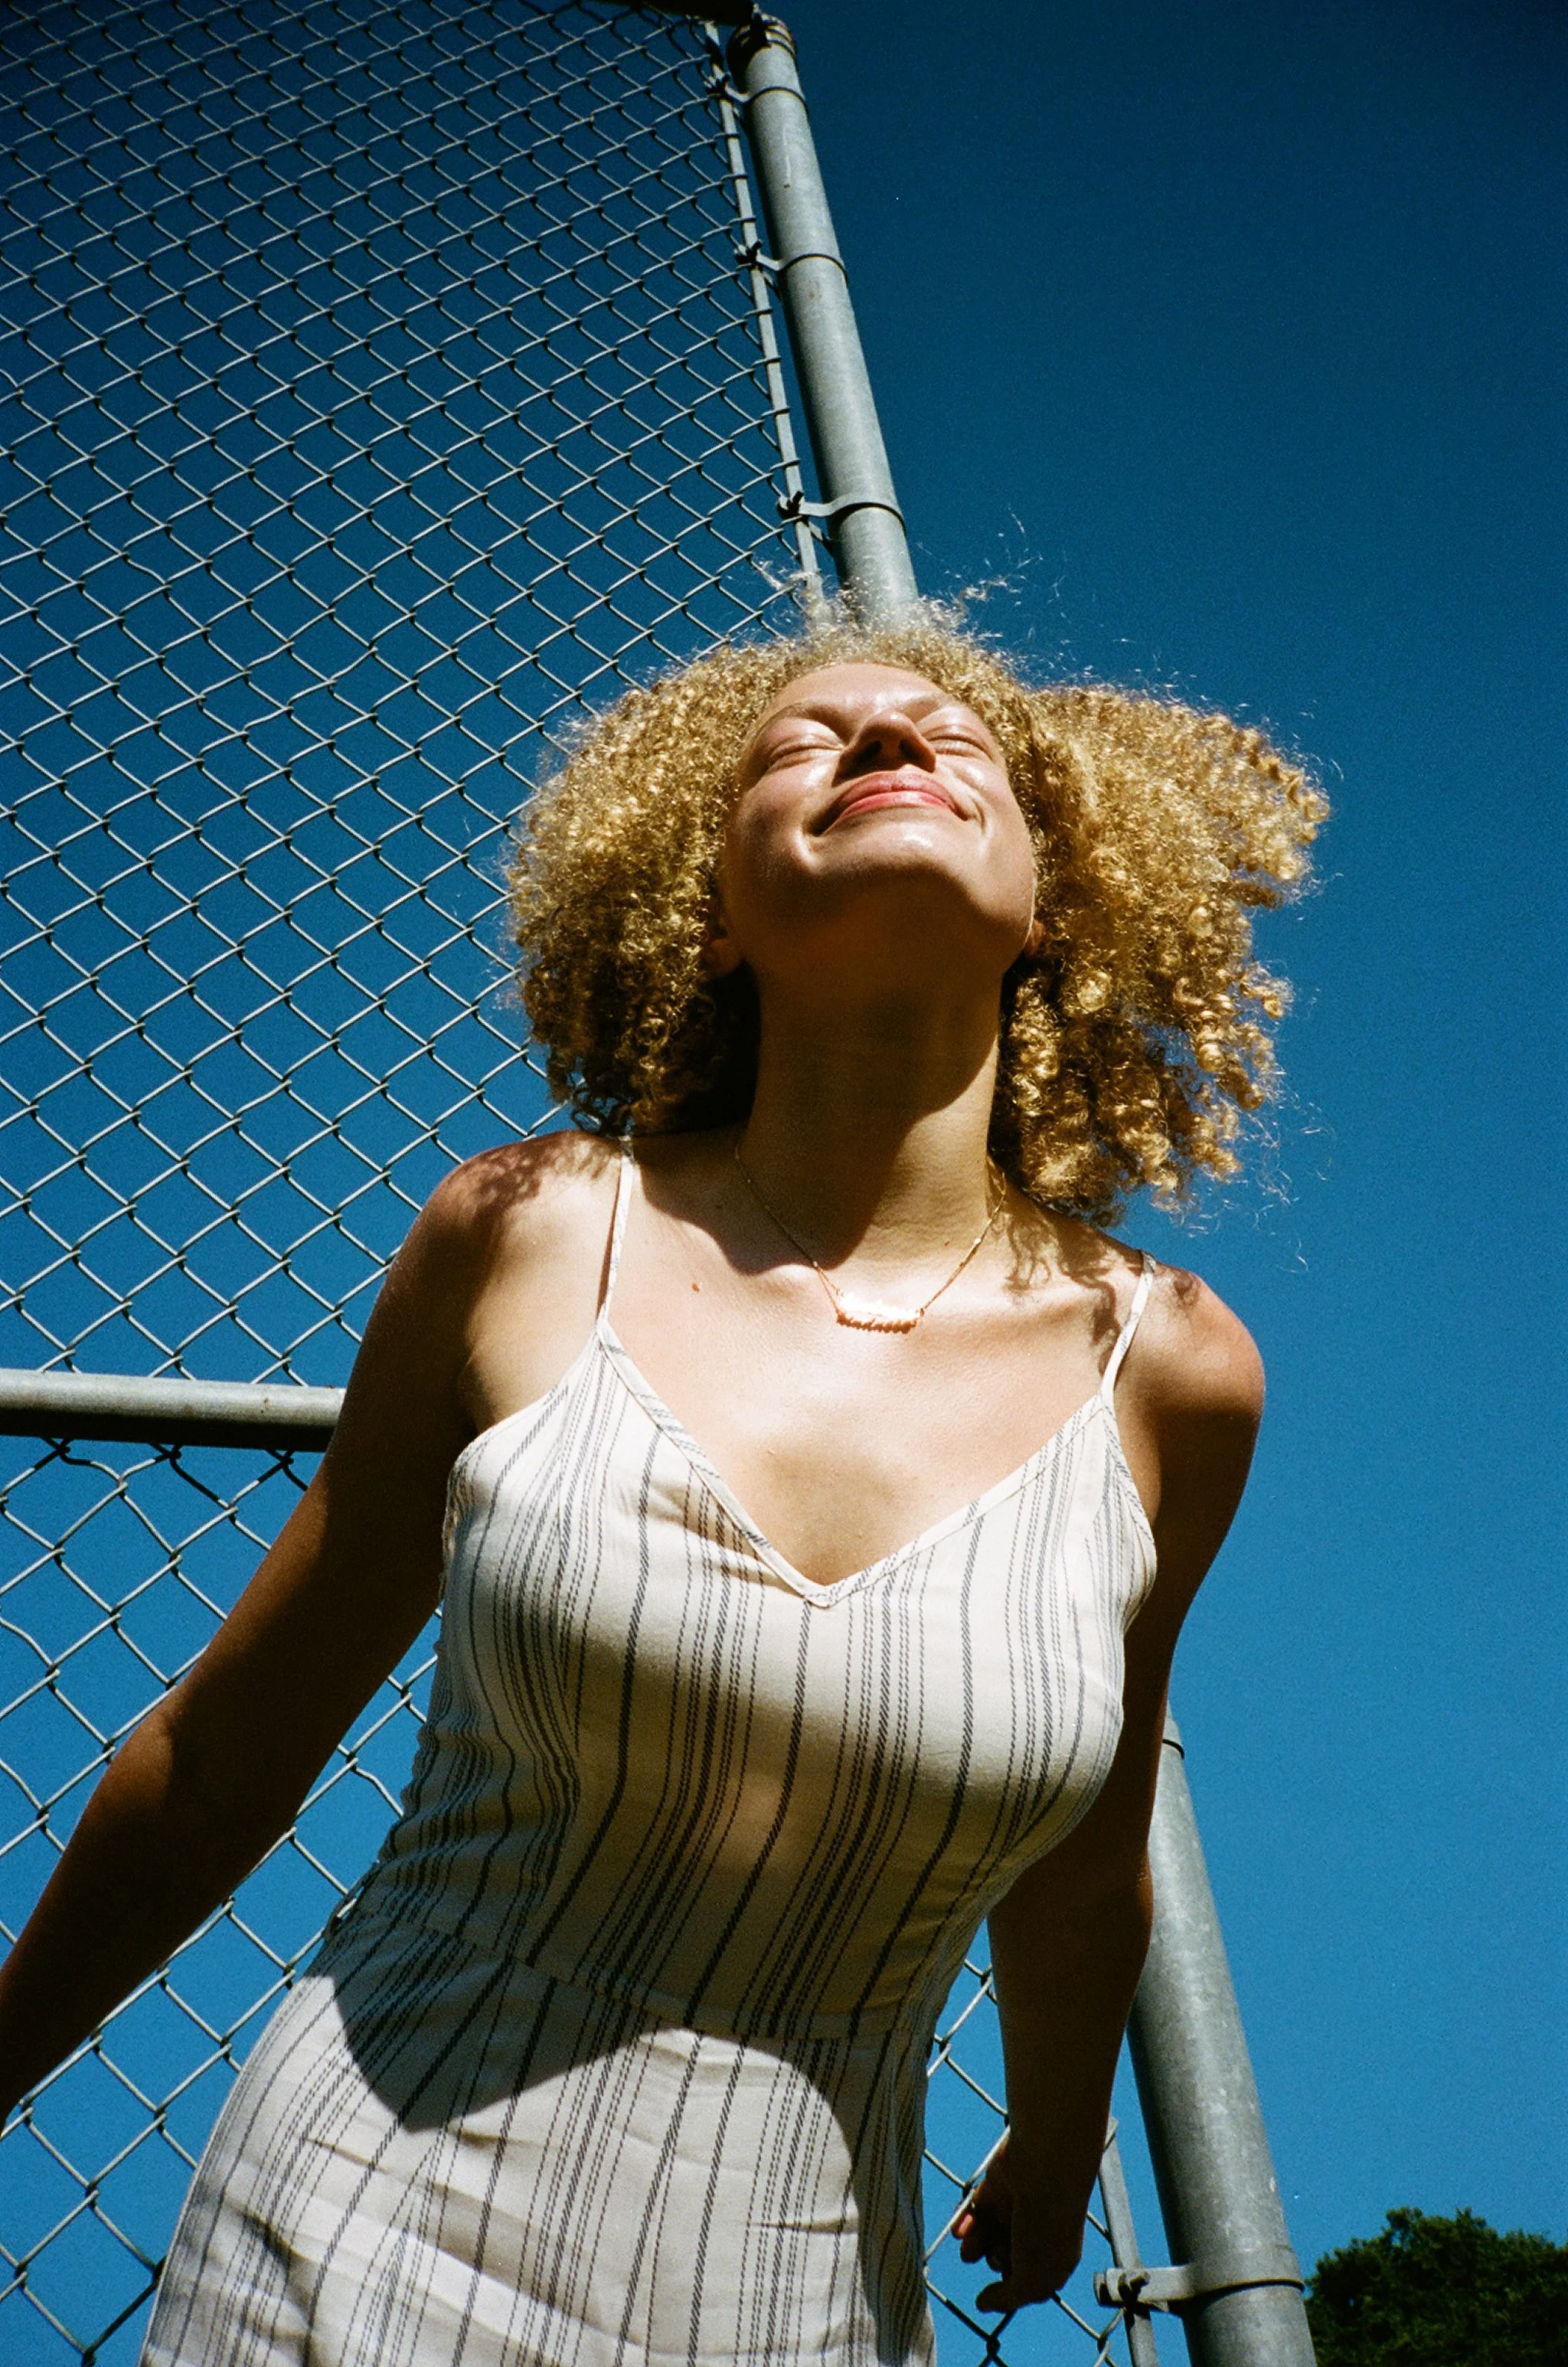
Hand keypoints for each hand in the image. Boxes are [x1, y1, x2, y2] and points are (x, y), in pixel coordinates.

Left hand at [952, 2135, 1085, 2311]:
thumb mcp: (1032, 2281)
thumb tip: (982, 2304)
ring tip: (969, 2250)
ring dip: (975, 2244)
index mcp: (1055, 2257)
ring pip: (989, 2232)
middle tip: (997, 2255)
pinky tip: (958, 2232)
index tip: (994, 2291)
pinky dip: (965, 2221)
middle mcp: (1037, 2231)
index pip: (1031, 2280)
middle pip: (1007, 2254)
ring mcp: (1017, 2207)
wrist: (1042, 2172)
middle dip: (995, 2260)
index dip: (1012, 2288)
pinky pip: (977, 2208)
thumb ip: (1008, 2298)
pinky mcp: (998, 2186)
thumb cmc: (1044, 2230)